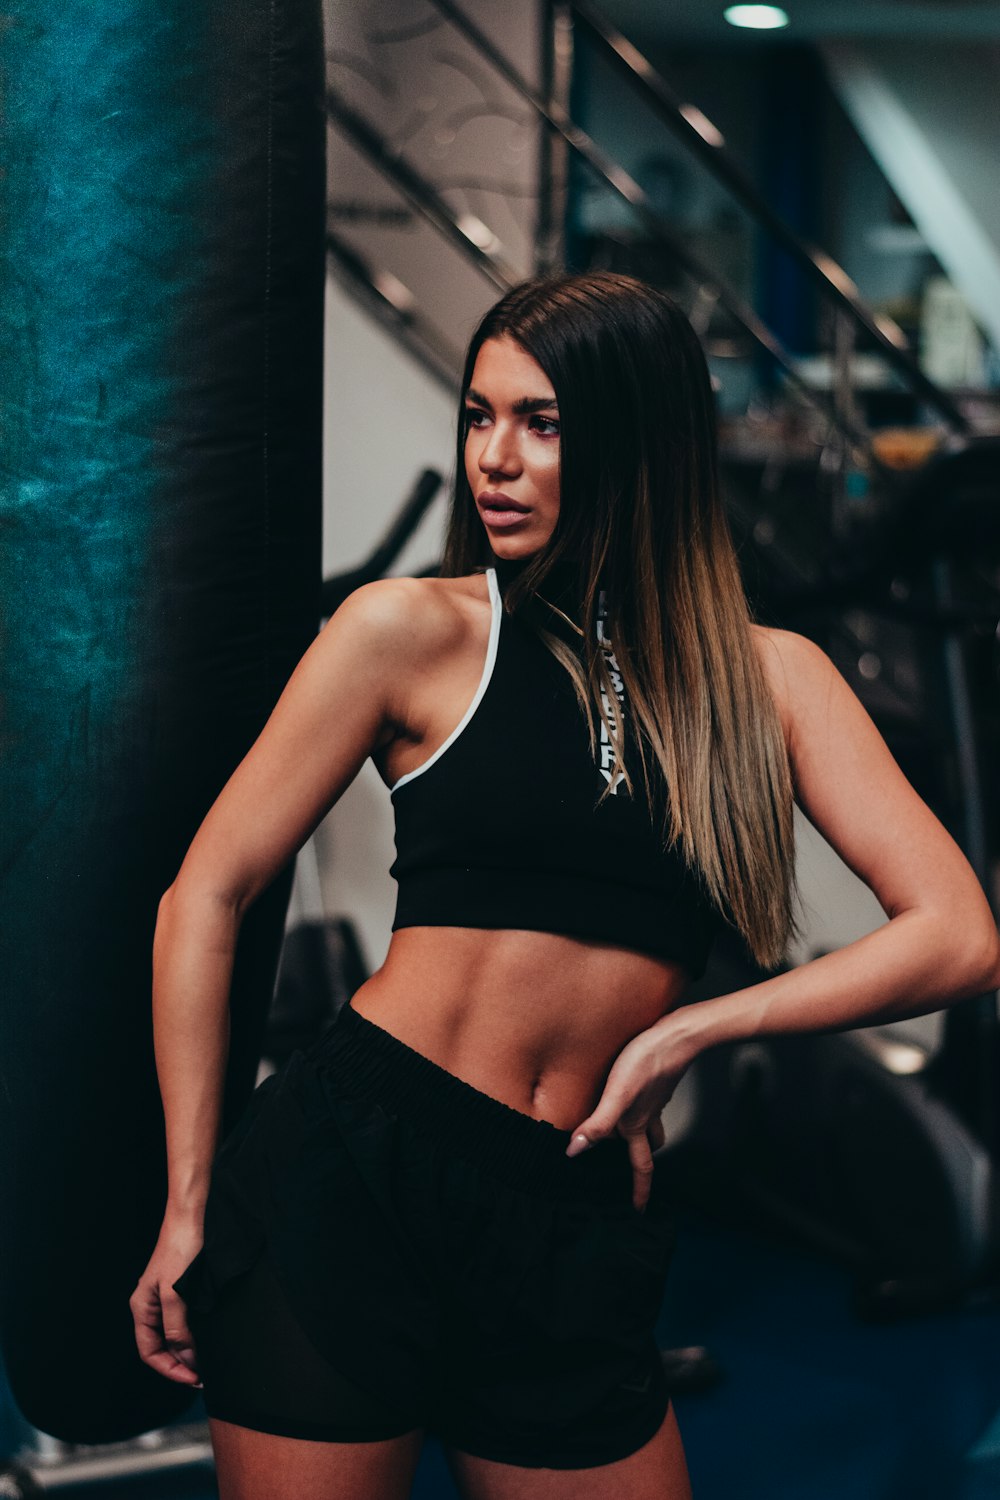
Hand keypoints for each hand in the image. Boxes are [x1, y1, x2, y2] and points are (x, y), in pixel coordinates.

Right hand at [131, 1215, 203, 1386]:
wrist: (191, 1216)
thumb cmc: (181, 1249)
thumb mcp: (176, 1293)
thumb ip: (176, 1327)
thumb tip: (183, 1356)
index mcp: (142, 1308)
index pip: (150, 1352)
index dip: (170, 1369)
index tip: (194, 1379)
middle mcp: (151, 1306)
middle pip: (161, 1347)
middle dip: (180, 1364)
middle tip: (204, 1376)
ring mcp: (165, 1298)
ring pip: (173, 1335)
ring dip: (187, 1351)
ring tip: (207, 1363)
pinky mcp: (180, 1290)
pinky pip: (182, 1321)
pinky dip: (193, 1335)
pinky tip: (207, 1340)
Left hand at [565, 1017, 698, 1211]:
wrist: (676, 1037)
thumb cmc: (645, 1063)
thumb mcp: (617, 1096)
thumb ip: (597, 1124)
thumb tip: (574, 1152)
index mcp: (637, 1124)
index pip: (641, 1166)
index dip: (639, 1190)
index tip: (639, 1210)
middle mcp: (647, 1115)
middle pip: (647, 1146)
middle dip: (640, 1161)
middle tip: (631, 1171)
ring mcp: (653, 1098)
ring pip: (650, 1124)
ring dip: (642, 1133)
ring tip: (625, 1133)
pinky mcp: (653, 1079)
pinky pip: (647, 1101)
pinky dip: (638, 1105)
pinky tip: (624, 1093)